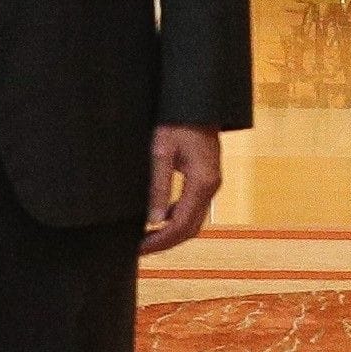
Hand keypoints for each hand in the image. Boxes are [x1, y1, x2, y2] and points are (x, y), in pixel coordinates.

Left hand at [146, 125, 224, 255]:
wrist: (196, 103)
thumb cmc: (178, 121)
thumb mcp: (162, 151)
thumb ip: (159, 185)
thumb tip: (154, 219)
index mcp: (202, 182)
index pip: (182, 225)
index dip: (160, 241)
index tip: (140, 248)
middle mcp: (211, 187)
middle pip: (190, 229)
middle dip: (165, 242)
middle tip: (140, 249)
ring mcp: (211, 184)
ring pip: (193, 221)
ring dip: (171, 232)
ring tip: (146, 237)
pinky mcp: (206, 179)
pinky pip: (193, 208)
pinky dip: (176, 219)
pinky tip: (158, 217)